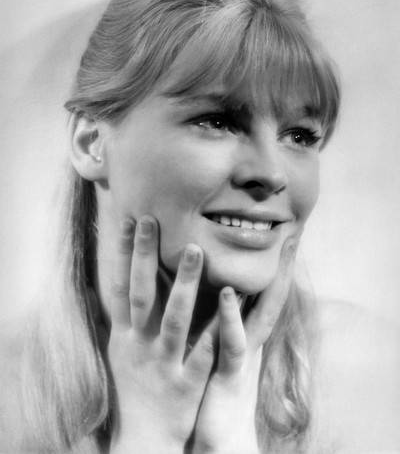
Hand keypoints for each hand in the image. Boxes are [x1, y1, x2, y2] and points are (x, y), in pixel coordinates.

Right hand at [107, 216, 215, 453]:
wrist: (141, 441)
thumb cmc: (131, 390)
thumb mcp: (115, 352)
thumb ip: (108, 318)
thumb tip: (92, 287)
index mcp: (125, 335)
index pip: (120, 287)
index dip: (121, 254)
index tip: (128, 220)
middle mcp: (140, 345)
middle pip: (141, 295)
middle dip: (145, 257)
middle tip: (153, 220)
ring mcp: (163, 364)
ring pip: (174, 319)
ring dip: (184, 285)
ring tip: (197, 250)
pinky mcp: (186, 386)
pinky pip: (202, 356)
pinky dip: (214, 332)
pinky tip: (229, 308)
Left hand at [191, 239, 297, 453]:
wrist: (216, 441)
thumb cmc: (210, 390)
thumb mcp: (215, 351)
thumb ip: (217, 323)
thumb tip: (212, 293)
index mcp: (243, 334)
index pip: (262, 294)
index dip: (273, 267)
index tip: (280, 237)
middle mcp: (249, 342)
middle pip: (270, 299)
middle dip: (281, 269)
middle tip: (290, 236)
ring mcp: (243, 358)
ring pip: (255, 314)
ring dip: (257, 282)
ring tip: (267, 251)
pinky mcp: (230, 376)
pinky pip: (232, 342)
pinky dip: (232, 317)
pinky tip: (228, 292)